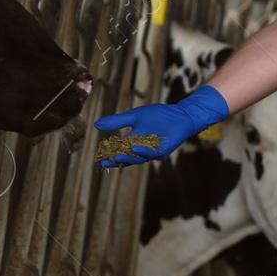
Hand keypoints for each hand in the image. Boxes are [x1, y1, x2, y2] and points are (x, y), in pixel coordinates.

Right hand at [94, 85, 229, 167]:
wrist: (179, 114)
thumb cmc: (158, 115)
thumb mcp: (134, 116)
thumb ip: (117, 121)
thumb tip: (96, 125)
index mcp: (133, 142)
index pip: (118, 151)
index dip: (109, 156)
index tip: (97, 159)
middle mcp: (142, 149)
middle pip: (126, 158)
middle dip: (116, 160)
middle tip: (104, 161)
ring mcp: (152, 151)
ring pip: (138, 158)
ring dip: (127, 158)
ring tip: (117, 156)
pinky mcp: (163, 151)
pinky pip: (152, 154)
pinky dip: (143, 152)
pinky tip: (135, 148)